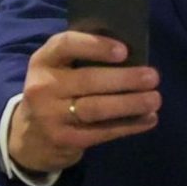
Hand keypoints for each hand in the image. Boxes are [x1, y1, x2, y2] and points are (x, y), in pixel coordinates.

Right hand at [8, 31, 160, 172]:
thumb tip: (133, 54)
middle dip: (125, 78)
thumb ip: (84, 59)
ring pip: (96, 108)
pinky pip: (102, 132)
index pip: (66, 45)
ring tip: (155, 99)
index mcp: (43, 61)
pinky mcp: (64, 140)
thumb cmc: (57, 91)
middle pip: (88, 80)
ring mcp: (50, 116)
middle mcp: (43, 87)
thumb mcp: (59, 70)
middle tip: (153, 77)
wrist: (31, 135)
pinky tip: (149, 119)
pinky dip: (129, 125)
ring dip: (130, 103)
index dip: (96, 46)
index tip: (124, 51)